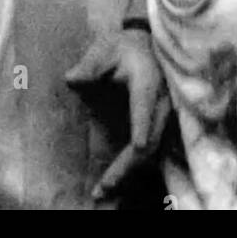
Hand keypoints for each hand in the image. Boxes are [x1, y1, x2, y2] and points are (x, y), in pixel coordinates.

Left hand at [66, 28, 170, 201]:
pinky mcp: (161, 127)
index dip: (143, 125)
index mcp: (147, 82)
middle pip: (150, 140)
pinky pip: (151, 151)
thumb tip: (71, 79)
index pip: (145, 106)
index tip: (139, 144)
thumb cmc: (122, 48)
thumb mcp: (104, 49)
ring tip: (102, 191)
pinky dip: (133, 167)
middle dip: (128, 165)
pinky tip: (114, 181)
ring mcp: (165, 117)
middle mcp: (161, 103)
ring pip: (153, 151)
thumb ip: (90, 65)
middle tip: (103, 187)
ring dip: (129, 171)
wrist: (146, 46)